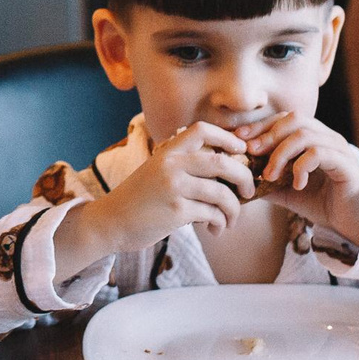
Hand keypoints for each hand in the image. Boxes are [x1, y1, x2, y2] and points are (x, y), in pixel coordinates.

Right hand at [56, 120, 252, 274]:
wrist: (109, 222)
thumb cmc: (137, 199)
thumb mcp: (156, 171)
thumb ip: (182, 165)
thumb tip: (224, 168)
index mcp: (167, 151)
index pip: (202, 130)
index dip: (228, 137)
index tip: (241, 151)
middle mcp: (171, 165)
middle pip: (222, 162)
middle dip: (244, 177)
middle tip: (248, 191)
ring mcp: (173, 188)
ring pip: (221, 193)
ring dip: (234, 209)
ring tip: (232, 221)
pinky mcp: (175, 212)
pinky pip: (212, 214)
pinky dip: (221, 223)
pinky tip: (216, 229)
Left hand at [245, 111, 358, 243]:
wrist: (353, 223)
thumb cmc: (323, 204)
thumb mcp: (288, 192)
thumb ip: (269, 182)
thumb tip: (241, 178)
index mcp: (314, 138)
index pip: (285, 119)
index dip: (261, 125)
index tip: (239, 138)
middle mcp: (328, 137)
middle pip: (294, 119)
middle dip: (268, 134)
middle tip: (252, 153)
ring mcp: (339, 149)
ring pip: (304, 135)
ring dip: (281, 154)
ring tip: (270, 175)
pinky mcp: (346, 164)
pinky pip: (319, 153)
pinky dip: (301, 167)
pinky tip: (297, 185)